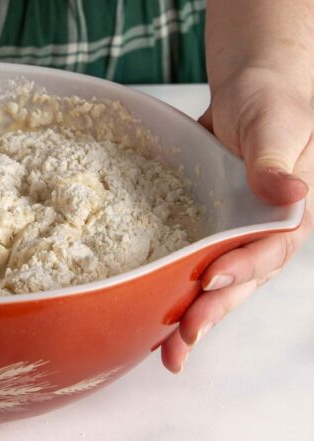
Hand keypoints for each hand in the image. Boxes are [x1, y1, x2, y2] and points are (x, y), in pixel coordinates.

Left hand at [162, 67, 312, 372]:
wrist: (250, 88)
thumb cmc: (272, 99)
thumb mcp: (277, 123)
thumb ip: (275, 160)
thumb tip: (288, 194)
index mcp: (288, 213)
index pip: (270, 249)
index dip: (243, 268)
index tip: (211, 279)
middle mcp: (260, 230)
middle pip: (241, 280)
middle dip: (213, 311)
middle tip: (184, 339)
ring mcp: (230, 230)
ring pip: (214, 280)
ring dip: (193, 314)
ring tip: (168, 352)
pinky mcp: (203, 224)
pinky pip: (189, 258)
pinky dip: (174, 284)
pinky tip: (151, 310)